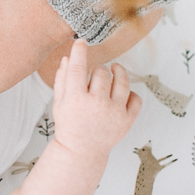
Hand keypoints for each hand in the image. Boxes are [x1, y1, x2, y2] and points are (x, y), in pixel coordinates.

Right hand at [48, 40, 139, 160]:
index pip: (78, 68)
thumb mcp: (59, 103)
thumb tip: (67, 57)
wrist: (82, 152)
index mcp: (76, 100)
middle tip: (94, 75)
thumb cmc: (69, 125)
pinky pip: (135, 98)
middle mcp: (96, 105)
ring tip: (115, 70)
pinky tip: (122, 92)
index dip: (79, 52)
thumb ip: (62, 79)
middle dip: (98, 69)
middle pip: (102, 72)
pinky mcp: (127, 121)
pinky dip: (130, 93)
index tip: (81, 43)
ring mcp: (114, 113)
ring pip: (122, 80)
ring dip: (118, 72)